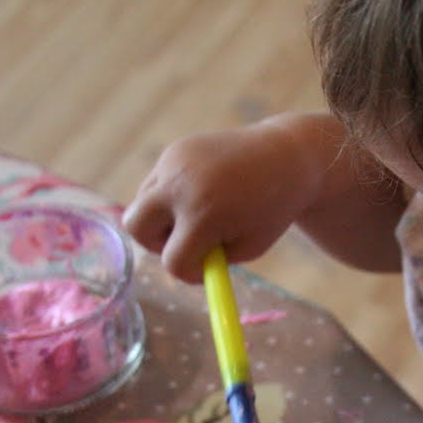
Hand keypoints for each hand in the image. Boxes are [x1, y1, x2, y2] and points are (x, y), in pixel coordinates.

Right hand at [123, 118, 322, 282]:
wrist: (286, 157)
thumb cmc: (271, 211)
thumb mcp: (248, 247)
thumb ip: (209, 259)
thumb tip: (173, 262)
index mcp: (204, 214)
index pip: (173, 261)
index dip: (189, 272)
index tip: (208, 267)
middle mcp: (181, 185)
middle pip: (136, 227)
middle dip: (155, 243)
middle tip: (184, 242)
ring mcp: (173, 163)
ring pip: (141, 204)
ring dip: (162, 219)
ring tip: (200, 215)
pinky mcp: (174, 150)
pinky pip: (156, 184)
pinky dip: (170, 197)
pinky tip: (202, 192)